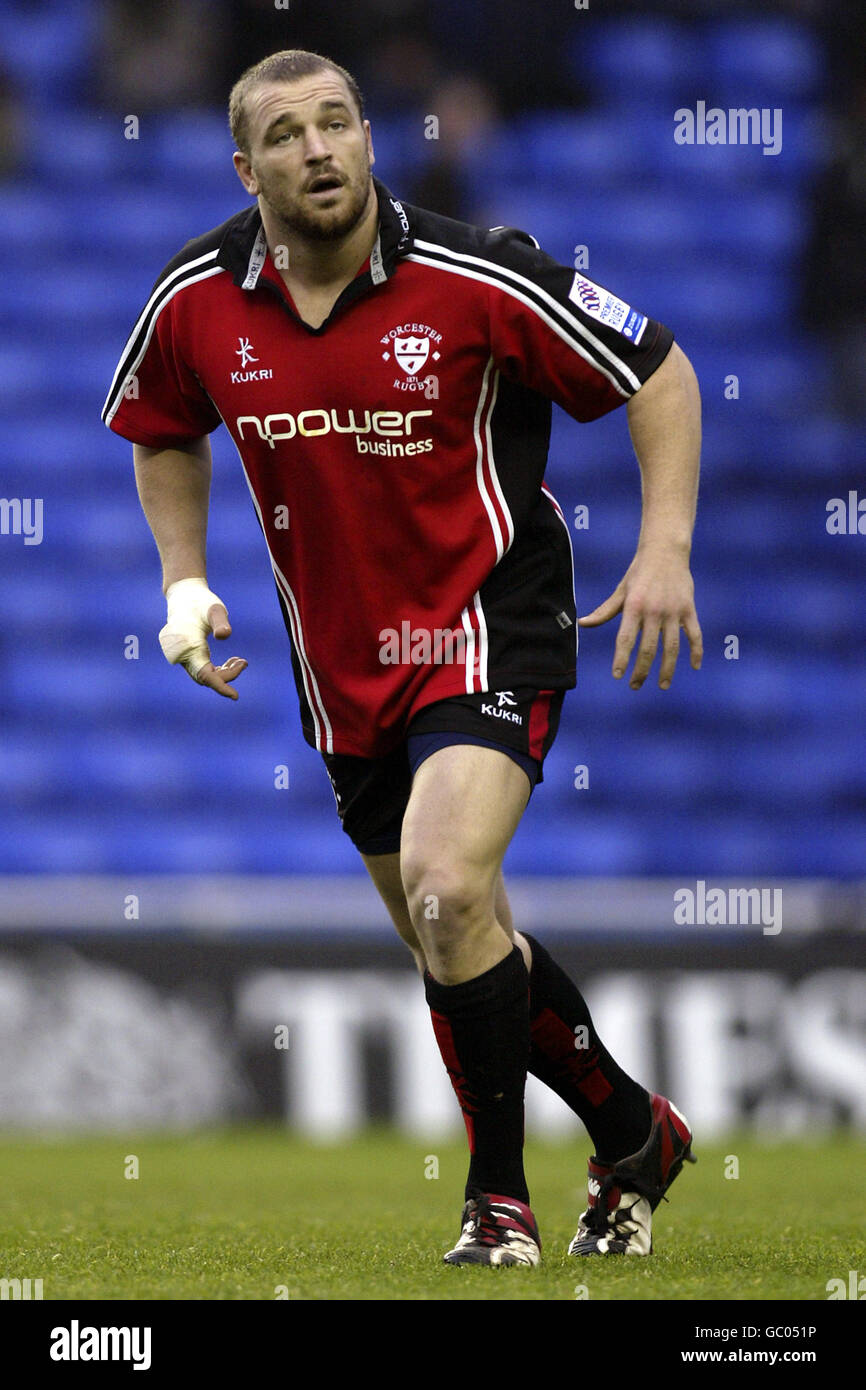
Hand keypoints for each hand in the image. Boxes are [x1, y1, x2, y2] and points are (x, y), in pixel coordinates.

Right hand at [159, 578, 248, 699]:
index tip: (235, 695)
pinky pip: (201, 671)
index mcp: (188, 645)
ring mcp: (181, 657)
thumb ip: (220, 620)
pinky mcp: (185, 657)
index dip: (220, 686)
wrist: (183, 596)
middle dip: (227, 676)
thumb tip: (224, 635)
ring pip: (204, 675)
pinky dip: (217, 670)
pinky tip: (231, 661)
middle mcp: (181, 655)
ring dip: (223, 673)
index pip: (204, 675)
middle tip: (244, 662)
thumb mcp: (214, 608)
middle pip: (206, 677)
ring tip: (241, 661)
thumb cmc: (201, 602)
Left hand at [577, 546, 701, 688]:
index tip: (618, 676)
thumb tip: (583, 624)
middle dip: (641, 671)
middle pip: (648, 649)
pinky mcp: (689, 609)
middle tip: (635, 686)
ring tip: (662, 685)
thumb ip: (604, 611)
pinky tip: (694, 667)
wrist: (666, 550)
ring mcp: (674, 611)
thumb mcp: (621, 591)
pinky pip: (694, 634)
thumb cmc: (639, 572)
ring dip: (667, 669)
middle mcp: (654, 611)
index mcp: (634, 607)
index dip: (621, 659)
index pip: (625, 639)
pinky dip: (696, 651)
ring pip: (672, 647)